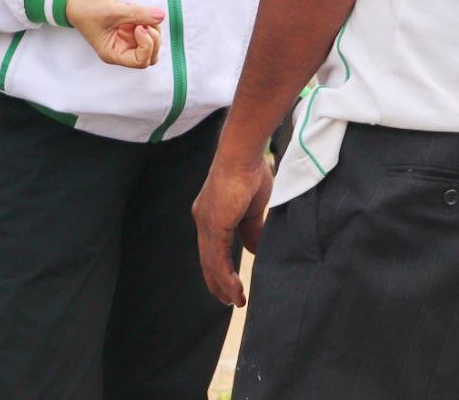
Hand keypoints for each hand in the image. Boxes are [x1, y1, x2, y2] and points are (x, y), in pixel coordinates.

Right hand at [64, 0, 164, 68]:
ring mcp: (126, 37)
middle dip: (153, 36)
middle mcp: (121, 48)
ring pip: (152, 40)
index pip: (141, 61)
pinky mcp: (129, 25)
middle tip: (142, 19)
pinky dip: (146, 16)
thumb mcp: (112, 11)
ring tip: (134, 8)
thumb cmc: (86, 8)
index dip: (147, 45)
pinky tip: (131, 5)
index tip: (140, 27)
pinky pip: (148, 26)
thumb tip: (161, 16)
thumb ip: (138, 14)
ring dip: (151, 24)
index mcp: (113, 53)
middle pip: (150, 54)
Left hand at [191, 151, 273, 306]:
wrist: (243, 155)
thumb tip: (255, 251)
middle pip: (208, 259)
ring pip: (212, 263)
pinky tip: (235, 291)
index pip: (213, 248)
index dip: (220, 268)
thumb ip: (252, 231)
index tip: (229, 285)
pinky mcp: (214, 225)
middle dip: (217, 282)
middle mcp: (204, 220)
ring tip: (236, 302)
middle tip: (229, 300)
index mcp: (211, 214)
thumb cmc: (250, 173)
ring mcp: (206, 223)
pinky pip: (218, 258)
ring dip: (224, 285)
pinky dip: (226, 277)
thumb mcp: (253, 209)